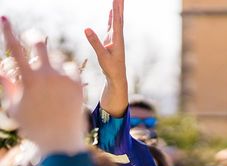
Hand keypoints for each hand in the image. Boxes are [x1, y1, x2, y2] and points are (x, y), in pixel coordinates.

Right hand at [0, 17, 84, 155]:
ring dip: (51, 62)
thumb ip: (8, 87)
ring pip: (57, 59)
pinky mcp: (78, 85)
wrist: (61, 142)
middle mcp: (47, 76)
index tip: (5, 19)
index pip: (15, 49)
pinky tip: (63, 81)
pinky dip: (66, 72)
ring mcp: (64, 80)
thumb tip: (2, 72)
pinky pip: (71, 69)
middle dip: (35, 40)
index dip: (8, 32)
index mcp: (28, 80)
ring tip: (50, 78)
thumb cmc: (33, 127)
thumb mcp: (15, 108)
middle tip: (33, 40)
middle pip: (40, 44)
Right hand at [84, 0, 127, 115]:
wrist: (117, 77)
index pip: (117, 21)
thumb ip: (95, 43)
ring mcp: (115, 37)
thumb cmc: (111, 68)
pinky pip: (112, 24)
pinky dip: (112, 16)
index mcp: (117, 40)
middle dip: (119, 5)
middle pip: (119, 17)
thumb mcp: (102, 56)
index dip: (116, 9)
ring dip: (117, 8)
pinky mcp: (111, 40)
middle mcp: (118, 36)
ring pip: (116, 19)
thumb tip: (87, 29)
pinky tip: (112, 10)